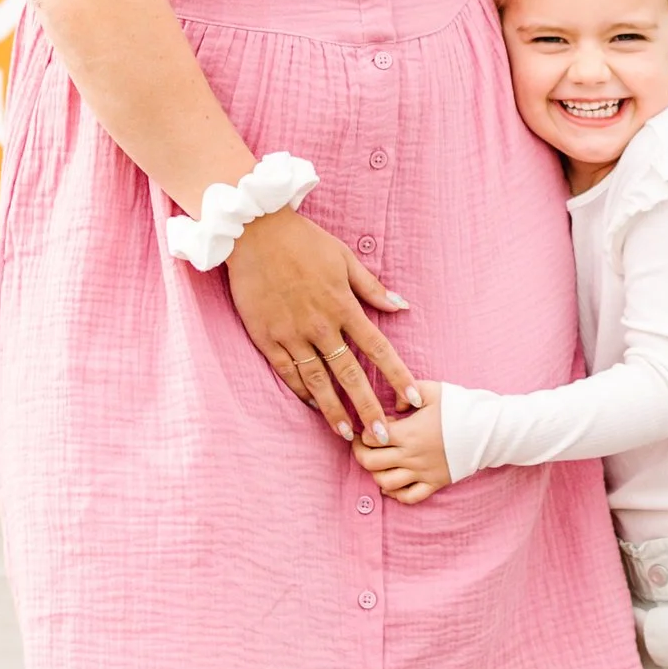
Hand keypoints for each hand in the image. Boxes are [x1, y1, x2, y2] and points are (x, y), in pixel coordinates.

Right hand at [225, 209, 413, 436]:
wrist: (254, 233)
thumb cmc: (303, 241)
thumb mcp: (344, 258)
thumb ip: (372, 287)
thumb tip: (401, 305)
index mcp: (343, 304)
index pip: (377, 348)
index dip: (397, 375)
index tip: (412, 398)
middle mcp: (320, 324)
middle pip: (349, 374)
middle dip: (367, 407)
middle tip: (381, 436)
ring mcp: (291, 333)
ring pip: (317, 380)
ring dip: (333, 410)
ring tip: (347, 433)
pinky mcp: (266, 337)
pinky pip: (287, 371)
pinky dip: (301, 391)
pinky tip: (312, 406)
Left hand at [354, 392, 449, 503]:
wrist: (489, 430)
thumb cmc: (460, 408)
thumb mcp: (433, 390)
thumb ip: (407, 392)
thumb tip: (394, 404)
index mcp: (408, 432)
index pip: (372, 437)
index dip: (365, 431)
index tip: (369, 424)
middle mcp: (411, 455)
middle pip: (371, 462)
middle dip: (360, 453)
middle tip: (362, 445)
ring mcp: (422, 472)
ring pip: (385, 482)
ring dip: (375, 474)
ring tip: (376, 463)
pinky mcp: (435, 483)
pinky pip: (409, 497)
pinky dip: (395, 494)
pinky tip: (390, 485)